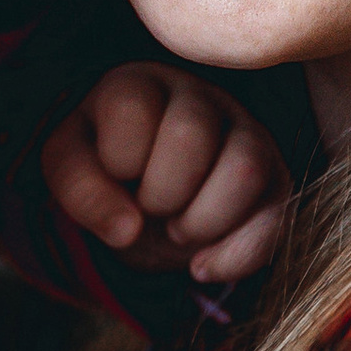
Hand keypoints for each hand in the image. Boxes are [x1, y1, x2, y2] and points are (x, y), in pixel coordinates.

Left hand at [42, 64, 290, 287]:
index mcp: (140, 84)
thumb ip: (82, 191)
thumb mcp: (73, 172)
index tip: (116, 176)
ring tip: (177, 230)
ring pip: (245, 168)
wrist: (144, 195)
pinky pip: (278, 216)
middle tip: (148, 207)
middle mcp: (199, 99)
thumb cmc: (105, 170)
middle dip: (159, 194)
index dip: (118, 159)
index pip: (131, 109)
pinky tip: (202, 266)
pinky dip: (236, 256)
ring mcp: (245, 134)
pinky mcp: (275, 180)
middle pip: (190, 136)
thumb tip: (126, 229)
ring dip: (201, 221)